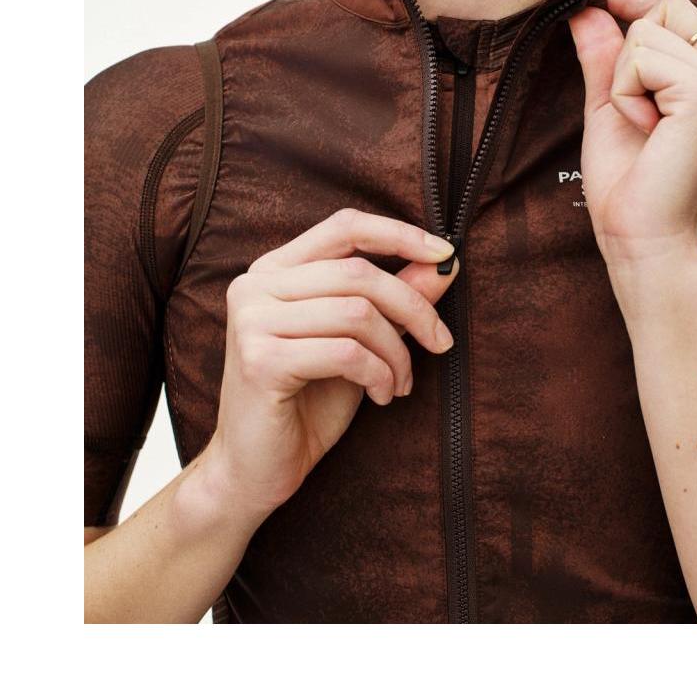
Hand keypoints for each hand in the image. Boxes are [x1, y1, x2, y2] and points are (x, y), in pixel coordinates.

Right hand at [203, 208, 459, 517]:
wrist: (255, 471)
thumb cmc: (307, 404)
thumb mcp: (360, 343)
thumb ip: (393, 300)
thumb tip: (444, 263)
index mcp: (274, 270)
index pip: (344, 226)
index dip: (399, 234)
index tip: (445, 253)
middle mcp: (255, 286)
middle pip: (359, 272)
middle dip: (414, 308)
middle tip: (440, 342)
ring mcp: (252, 321)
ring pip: (358, 312)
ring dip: (397, 352)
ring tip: (401, 383)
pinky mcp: (260, 360)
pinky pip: (346, 352)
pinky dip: (380, 374)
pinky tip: (382, 396)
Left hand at [566, 0, 696, 270]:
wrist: (643, 237)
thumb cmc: (630, 185)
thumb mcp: (609, 105)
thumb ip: (603, 55)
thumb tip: (585, 6)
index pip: (675, 6)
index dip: (632, 0)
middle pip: (664, 8)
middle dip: (627, 52)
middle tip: (634, 110)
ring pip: (646, 34)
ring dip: (622, 81)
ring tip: (642, 126)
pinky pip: (642, 57)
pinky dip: (625, 94)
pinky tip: (646, 130)